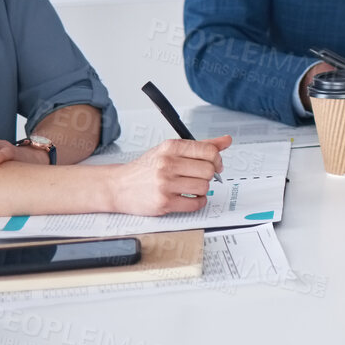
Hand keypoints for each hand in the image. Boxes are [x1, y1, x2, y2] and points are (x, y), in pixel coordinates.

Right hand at [105, 136, 233, 215]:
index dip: (217, 159)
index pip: (208, 150)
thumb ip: (200, 145)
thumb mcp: (170, 150)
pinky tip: (188, 198)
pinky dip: (197, 202)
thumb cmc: (146, 168)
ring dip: (202, 190)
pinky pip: (196, 204)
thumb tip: (226, 140)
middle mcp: (167, 164)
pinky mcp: (164, 203)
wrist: (118, 186)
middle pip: (209, 170)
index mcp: (170, 147)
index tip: (215, 164)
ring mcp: (165, 184)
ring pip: (204, 187)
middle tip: (199, 177)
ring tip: (190, 188)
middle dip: (208, 175)